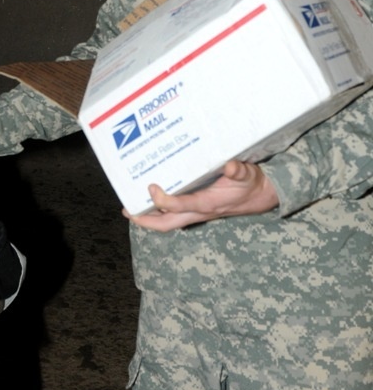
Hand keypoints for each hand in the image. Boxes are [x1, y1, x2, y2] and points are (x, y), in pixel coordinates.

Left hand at [124, 160, 278, 231]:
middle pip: (166, 224)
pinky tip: (149, 199)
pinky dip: (159, 210)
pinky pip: (173, 215)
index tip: (151, 187)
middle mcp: (199, 212)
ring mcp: (196, 213)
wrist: (261, 196)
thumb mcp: (248, 174)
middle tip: (127, 210)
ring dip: (148, 217)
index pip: (180, 207)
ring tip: (131, 207)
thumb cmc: (251, 184)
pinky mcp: (196, 209)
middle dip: (145, 221)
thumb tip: (230, 165)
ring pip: (167, 222)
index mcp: (208, 203)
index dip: (163, 201)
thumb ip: (239, 171)